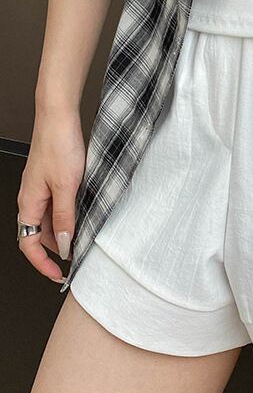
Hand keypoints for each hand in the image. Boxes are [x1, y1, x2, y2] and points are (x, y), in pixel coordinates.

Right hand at [17, 110, 85, 282]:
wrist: (59, 117)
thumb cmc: (59, 145)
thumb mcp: (66, 187)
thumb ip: (65, 217)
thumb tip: (65, 244)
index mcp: (28, 203)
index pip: (28, 244)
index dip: (42, 263)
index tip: (57, 275)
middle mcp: (31, 198)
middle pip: (39, 235)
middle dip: (56, 250)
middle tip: (77, 260)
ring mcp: (40, 189)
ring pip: (49, 221)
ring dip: (64, 233)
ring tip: (84, 240)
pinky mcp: (52, 180)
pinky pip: (57, 206)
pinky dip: (68, 216)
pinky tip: (84, 216)